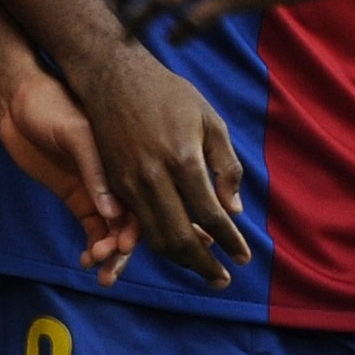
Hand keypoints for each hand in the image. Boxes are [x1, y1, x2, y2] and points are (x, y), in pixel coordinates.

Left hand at [0, 66, 139, 284]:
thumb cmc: (50, 104)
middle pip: (134, 219)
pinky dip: (93, 247)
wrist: (17, 100)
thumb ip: (95, 170)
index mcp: (127, 156)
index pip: (149, 195)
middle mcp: (119, 175)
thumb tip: (113, 214)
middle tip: (113, 262)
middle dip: (127, 246)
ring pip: (113, 230)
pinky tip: (86, 260)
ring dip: (110, 253)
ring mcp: (99, 189)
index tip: (143, 244)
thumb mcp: (75, 130)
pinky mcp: (78, 197)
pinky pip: (93, 229)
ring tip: (98, 268)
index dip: (153, 223)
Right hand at [63, 41, 247, 286]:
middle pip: (178, 237)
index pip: (209, 216)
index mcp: (182, 159)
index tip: (243, 258)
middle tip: (223, 279)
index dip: (229, 242)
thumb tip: (233, 210)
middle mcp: (152, 176)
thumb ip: (225, 166)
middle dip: (203, 265)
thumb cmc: (169, 93)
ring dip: (179, 260)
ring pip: (153, 237)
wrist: (112, 74)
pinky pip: (134, 224)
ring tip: (202, 268)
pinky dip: (155, 243)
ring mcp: (127, 182)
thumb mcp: (209, 119)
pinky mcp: (111, 183)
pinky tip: (173, 247)